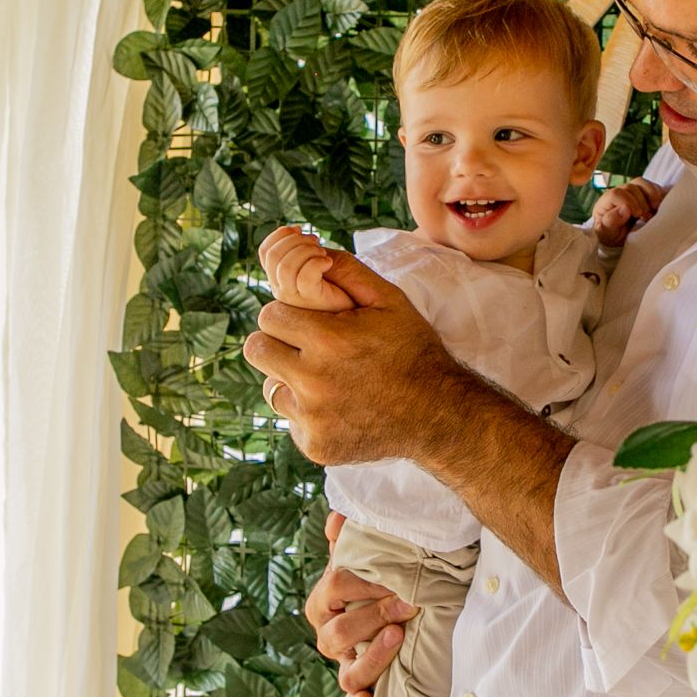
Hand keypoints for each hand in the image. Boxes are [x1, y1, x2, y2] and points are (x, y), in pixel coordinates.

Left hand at [243, 249, 462, 465]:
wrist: (439, 414)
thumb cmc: (413, 351)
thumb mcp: (389, 300)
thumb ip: (346, 271)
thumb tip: (310, 250)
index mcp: (327, 340)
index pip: (270, 315)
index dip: (288, 315)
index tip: (306, 322)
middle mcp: (313, 381)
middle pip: (257, 350)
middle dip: (277, 343)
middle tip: (307, 348)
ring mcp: (312, 419)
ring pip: (270, 388)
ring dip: (291, 381)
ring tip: (328, 380)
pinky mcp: (315, 446)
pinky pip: (291, 421)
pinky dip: (308, 414)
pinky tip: (340, 408)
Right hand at [259, 226, 358, 313]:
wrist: (354, 304)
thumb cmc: (337, 280)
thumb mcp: (314, 258)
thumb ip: (300, 248)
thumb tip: (294, 229)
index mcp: (278, 277)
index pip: (265, 251)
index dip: (281, 234)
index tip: (300, 231)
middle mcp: (281, 288)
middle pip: (273, 256)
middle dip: (296, 241)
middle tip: (316, 243)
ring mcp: (293, 297)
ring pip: (285, 266)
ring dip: (307, 251)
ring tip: (323, 254)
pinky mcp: (310, 300)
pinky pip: (304, 277)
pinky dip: (317, 263)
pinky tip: (328, 263)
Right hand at [305, 513, 415, 696]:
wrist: (396, 614)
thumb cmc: (377, 583)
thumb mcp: (365, 559)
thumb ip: (351, 540)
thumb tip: (337, 517)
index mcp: (323, 601)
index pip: (335, 586)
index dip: (364, 582)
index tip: (394, 576)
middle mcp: (328, 635)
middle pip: (338, 633)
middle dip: (374, 617)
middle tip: (409, 605)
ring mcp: (344, 663)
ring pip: (347, 672)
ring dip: (373, 656)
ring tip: (399, 636)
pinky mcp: (362, 687)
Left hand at [591, 178, 667, 247]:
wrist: (620, 236)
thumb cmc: (611, 234)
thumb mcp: (607, 233)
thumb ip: (611, 221)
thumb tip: (625, 209)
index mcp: (607, 201)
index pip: (616, 193)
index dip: (629, 202)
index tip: (637, 215)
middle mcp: (619, 192)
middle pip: (631, 187)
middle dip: (641, 202)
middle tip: (646, 217)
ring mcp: (632, 191)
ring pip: (642, 183)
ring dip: (652, 194)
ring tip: (655, 208)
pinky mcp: (644, 192)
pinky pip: (652, 186)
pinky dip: (659, 194)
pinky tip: (660, 206)